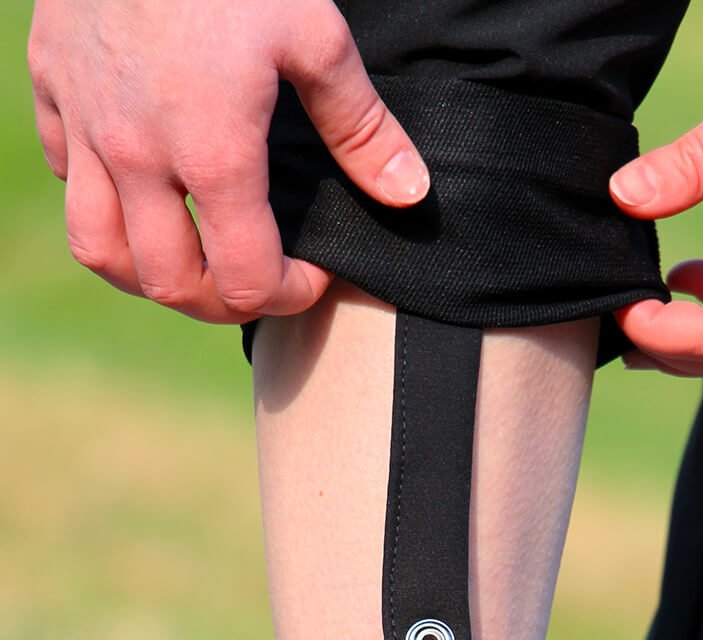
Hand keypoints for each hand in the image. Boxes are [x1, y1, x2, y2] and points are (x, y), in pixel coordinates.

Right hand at [28, 0, 430, 322]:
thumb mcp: (315, 34)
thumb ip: (361, 127)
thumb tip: (410, 195)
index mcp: (213, 153)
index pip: (247, 279)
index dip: (289, 295)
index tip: (313, 275)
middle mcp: (139, 156)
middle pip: (169, 284)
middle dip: (222, 302)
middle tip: (257, 281)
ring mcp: (87, 125)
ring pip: (101, 251)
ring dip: (149, 274)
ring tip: (192, 261)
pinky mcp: (51, 87)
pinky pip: (69, 180)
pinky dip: (104, 203)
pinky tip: (143, 187)